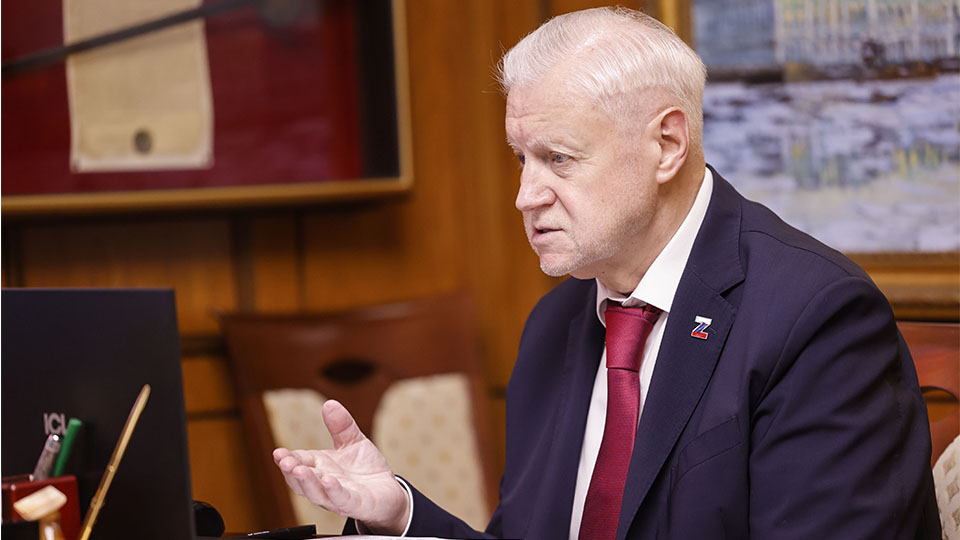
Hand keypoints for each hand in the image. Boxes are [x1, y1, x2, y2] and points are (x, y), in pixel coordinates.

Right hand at [273, 400, 409, 533]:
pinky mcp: (357, 504)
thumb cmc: (366, 469)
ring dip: (307, 482)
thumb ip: (342, 425)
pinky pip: (342, 499)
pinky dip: (334, 491)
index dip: (287, 459)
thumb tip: (330, 404)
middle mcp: (324, 484)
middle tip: (284, 461)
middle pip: (302, 480)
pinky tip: (329, 481)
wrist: (388, 491)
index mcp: (320, 467)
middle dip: (291, 471)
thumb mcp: (354, 442)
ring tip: (299, 470)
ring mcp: (338, 496)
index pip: (299, 462)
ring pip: (317, 493)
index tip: (278, 452)